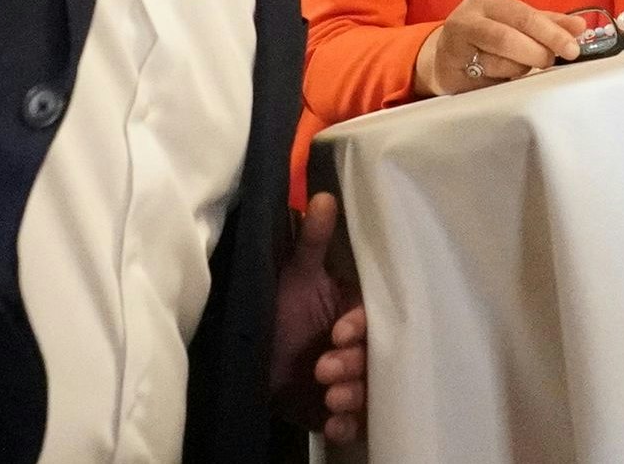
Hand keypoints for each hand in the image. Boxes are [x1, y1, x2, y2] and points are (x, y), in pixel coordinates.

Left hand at [273, 190, 370, 444]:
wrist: (249, 360)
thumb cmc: (278, 310)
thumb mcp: (294, 275)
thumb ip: (311, 242)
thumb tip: (322, 197)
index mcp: (354, 312)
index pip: (371, 319)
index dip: (359, 327)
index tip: (340, 332)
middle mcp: (359, 347)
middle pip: (375, 357)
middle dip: (354, 364)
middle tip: (325, 367)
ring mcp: (352, 380)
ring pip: (369, 391)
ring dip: (353, 395)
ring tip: (330, 395)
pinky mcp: (337, 411)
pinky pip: (353, 423)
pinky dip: (347, 426)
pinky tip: (334, 425)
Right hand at [412, 0, 576, 97]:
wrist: (444, 58)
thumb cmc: (487, 34)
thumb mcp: (515, 21)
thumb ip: (548, 22)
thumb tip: (580, 26)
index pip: (524, 16)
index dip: (551, 34)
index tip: (572, 49)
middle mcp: (465, 19)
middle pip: (509, 39)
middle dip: (537, 53)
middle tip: (550, 61)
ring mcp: (453, 48)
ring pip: (499, 64)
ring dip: (520, 70)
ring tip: (520, 66)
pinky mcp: (450, 75)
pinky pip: (488, 82)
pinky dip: (504, 82)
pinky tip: (503, 77)